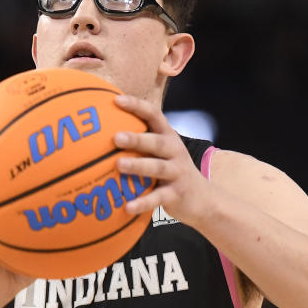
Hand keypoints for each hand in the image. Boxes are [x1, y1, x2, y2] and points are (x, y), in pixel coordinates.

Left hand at [112, 94, 213, 227]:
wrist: (202, 199)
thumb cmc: (172, 170)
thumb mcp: (162, 151)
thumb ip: (142, 139)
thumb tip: (104, 127)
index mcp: (168, 136)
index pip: (154, 115)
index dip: (137, 106)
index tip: (117, 100)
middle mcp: (174, 151)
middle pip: (156, 142)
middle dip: (136, 138)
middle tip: (115, 137)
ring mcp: (176, 173)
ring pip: (157, 167)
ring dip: (138, 166)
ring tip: (118, 165)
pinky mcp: (176, 194)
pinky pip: (157, 198)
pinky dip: (142, 202)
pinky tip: (127, 207)